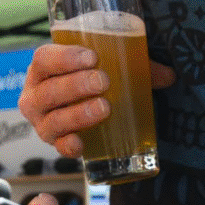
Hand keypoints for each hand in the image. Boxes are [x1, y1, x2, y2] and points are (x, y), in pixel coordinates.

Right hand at [18, 43, 175, 158]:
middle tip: (103, 81)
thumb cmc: (90, 78)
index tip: (92, 57)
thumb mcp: (111, 66)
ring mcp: (42, 122)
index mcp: (43, 69)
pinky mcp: (55, 143)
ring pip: (53, 120)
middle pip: (48, 90)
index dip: (64, 57)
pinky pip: (58, 148)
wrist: (80, 103)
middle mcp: (35, 96)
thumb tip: (168, 75)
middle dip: (75, 86)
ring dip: (77, 114)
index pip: (43, 58)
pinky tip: (81, 143)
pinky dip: (68, 146)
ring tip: (104, 107)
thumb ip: (136, 65)